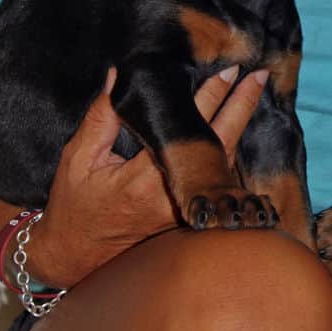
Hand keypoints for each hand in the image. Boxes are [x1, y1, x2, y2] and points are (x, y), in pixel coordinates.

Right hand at [30, 66, 268, 288]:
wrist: (73, 258)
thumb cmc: (74, 206)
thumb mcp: (78, 158)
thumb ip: (101, 116)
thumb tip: (117, 76)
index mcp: (145, 178)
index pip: (187, 127)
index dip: (210, 97)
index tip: (227, 72)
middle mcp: (173, 194)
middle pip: (218, 143)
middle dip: (240, 106)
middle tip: (257, 77)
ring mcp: (184, 210)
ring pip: (222, 163)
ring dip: (238, 125)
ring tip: (252, 92)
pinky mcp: (187, 217)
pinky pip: (215, 179)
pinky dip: (228, 149)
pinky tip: (237, 126)